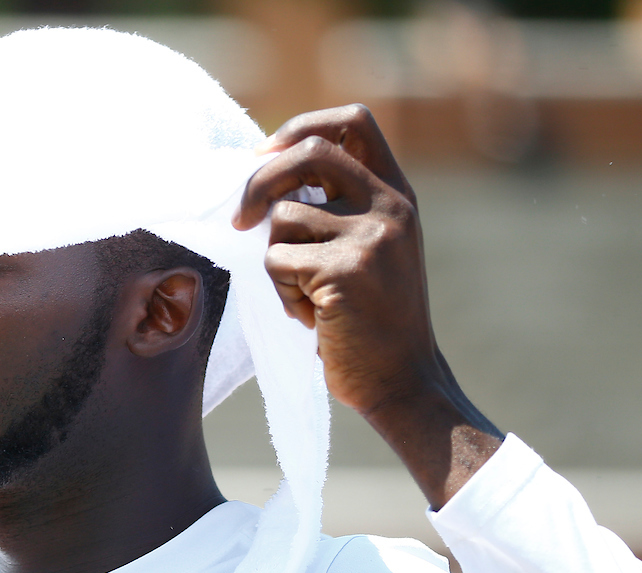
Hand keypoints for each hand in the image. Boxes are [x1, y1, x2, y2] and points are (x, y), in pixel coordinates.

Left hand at [234, 105, 501, 508]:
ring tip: (306, 296)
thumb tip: (261, 175)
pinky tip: (313, 317)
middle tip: (238, 219)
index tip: (267, 153)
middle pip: (307, 154)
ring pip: (282, 218)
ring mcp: (370, 237)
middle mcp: (389, 206)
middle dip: (259, 182)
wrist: (402, 379)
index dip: (302, 127)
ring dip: (277, 262)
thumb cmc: (372, 320)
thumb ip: (337, 209)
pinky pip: (277, 262)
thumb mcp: (372, 249)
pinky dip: (283, 293)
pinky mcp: (344, 271)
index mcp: (397, 194)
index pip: (353, 123)